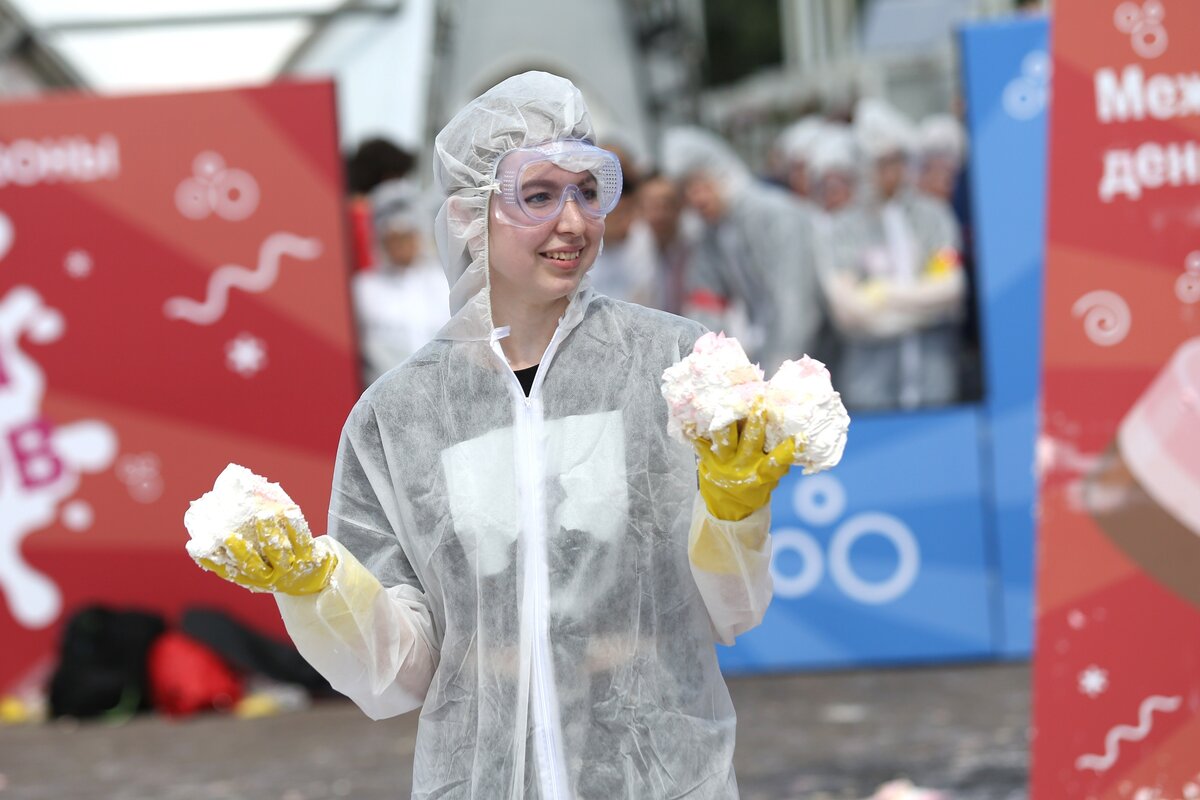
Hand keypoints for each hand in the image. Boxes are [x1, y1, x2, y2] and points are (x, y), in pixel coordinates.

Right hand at [196, 517, 335, 595]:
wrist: (314, 575)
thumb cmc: (278, 562)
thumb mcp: (259, 560)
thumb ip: (241, 544)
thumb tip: (212, 515)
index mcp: (252, 578)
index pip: (228, 571)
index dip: (212, 561)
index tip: (197, 547)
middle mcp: (269, 576)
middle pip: (252, 566)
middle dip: (239, 551)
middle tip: (226, 536)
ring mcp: (290, 568)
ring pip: (278, 553)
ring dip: (269, 534)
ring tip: (263, 516)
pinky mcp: (309, 558)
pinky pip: (302, 541)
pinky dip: (295, 527)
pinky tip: (289, 512)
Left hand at [694, 408, 794, 521]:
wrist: (727, 511)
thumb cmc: (752, 492)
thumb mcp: (769, 483)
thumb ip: (778, 464)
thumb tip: (794, 440)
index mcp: (762, 473)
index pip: (778, 461)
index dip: (789, 449)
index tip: (799, 435)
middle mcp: (744, 466)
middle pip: (751, 441)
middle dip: (756, 419)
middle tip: (761, 399)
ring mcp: (724, 463)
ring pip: (724, 438)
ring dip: (726, 420)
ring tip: (726, 401)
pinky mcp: (707, 461)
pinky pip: (700, 444)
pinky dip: (695, 431)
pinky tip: (691, 419)